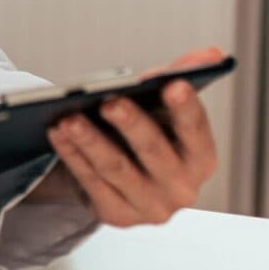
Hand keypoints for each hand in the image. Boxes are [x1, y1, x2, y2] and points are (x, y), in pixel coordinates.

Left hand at [37, 47, 223, 226]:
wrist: (117, 177)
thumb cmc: (145, 135)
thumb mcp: (162, 109)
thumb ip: (180, 78)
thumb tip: (211, 54)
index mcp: (200, 158)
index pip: (197, 130)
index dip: (186, 108)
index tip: (174, 84)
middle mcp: (181, 188)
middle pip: (153, 152)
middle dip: (131, 125)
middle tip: (110, 101)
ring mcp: (149, 207)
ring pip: (116, 169)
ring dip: (90, 141)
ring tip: (68, 117)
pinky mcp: (116, 215)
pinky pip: (90, 182)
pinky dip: (72, 155)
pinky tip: (57, 133)